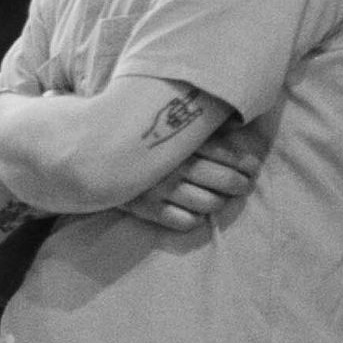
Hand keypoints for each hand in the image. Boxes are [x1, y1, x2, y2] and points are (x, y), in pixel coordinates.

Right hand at [121, 123, 264, 231]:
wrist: (91, 151)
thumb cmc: (139, 136)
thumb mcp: (167, 121)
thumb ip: (197, 120)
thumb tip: (235, 119)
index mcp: (177, 138)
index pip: (225, 153)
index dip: (244, 163)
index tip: (251, 167)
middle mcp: (170, 163)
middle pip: (224, 181)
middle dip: (240, 184)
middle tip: (243, 185)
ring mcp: (157, 187)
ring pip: (208, 203)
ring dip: (220, 202)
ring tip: (220, 198)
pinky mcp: (144, 207)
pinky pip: (183, 222)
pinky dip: (194, 219)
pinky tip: (193, 211)